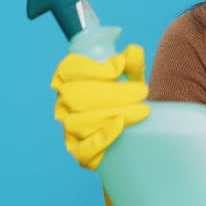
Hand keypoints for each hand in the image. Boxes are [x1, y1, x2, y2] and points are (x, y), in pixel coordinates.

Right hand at [50, 44, 151, 170]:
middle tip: (142, 92)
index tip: (119, 67)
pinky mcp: (79, 152)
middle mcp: (63, 104)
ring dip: (113, 113)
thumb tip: (132, 52)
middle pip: (75, 96)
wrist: (132, 128)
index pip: (68, 70)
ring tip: (142, 110)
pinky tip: (120, 125)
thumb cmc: (126, 96)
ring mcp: (69, 129)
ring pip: (80, 121)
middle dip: (111, 92)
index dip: (90, 68)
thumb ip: (131, 61)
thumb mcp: (130, 76)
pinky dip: (102, 137)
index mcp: (68, 80)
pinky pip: (83, 149)